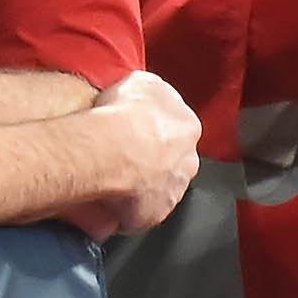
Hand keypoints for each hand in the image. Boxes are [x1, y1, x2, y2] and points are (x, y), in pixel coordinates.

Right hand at [66, 70, 200, 238]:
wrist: (112, 148)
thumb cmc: (124, 114)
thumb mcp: (142, 82)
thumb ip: (152, 92)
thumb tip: (147, 94)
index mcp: (188, 128)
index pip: (178, 131)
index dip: (155, 132)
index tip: (137, 131)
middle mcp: (187, 162)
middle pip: (173, 163)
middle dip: (154, 161)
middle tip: (125, 156)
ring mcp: (172, 191)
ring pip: (158, 189)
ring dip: (141, 186)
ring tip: (113, 178)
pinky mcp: (153, 214)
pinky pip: (140, 212)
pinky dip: (126, 208)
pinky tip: (108, 197)